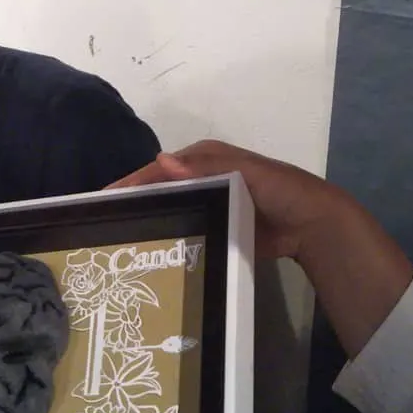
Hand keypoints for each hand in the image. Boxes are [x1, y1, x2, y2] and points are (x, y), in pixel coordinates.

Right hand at [109, 141, 341, 261]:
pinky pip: (188, 230)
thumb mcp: (244, 172)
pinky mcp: (218, 225)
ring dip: (150, 222)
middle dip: (134, 203)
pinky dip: (172, 237)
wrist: (312, 223)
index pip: (158, 168)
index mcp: (205, 158)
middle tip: (101, 226)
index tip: (101, 199)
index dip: (131, 182)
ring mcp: (210, 203)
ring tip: (118, 243)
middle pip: (160, 189)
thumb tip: (161, 161)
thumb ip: (205, 168)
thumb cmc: (279, 189)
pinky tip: (154, 255)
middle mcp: (202, 177)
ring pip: (172, 210)